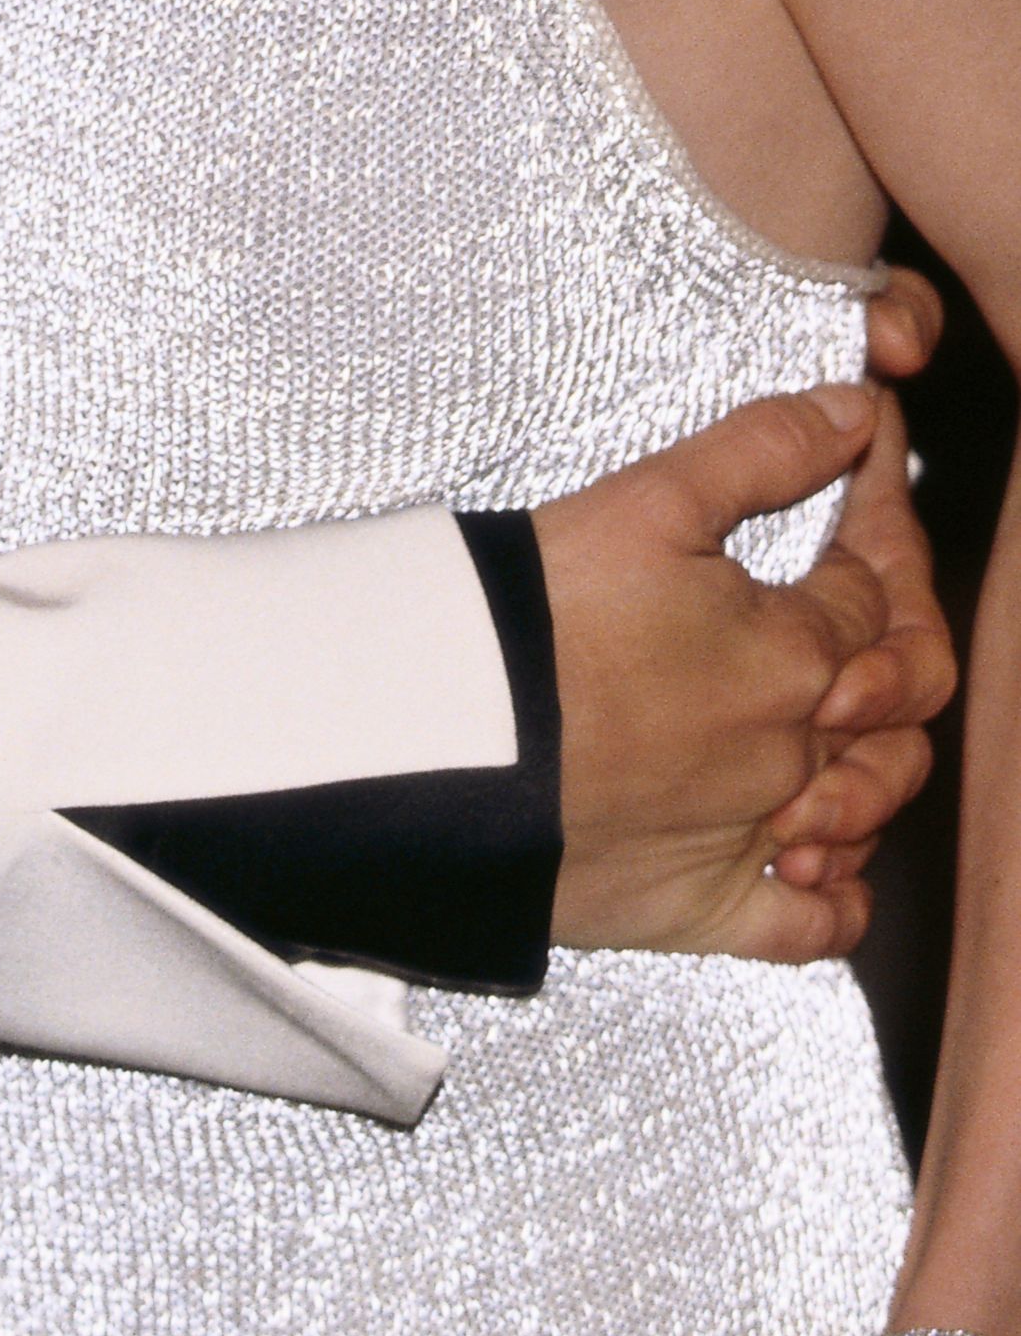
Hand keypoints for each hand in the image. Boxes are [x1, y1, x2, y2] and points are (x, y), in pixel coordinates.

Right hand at [538, 381, 952, 959]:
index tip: (848, 517)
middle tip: (847, 617)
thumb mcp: (647, 500)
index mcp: (793, 648)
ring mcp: (756, 836)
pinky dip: (836, 895)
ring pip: (872, 806)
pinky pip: (815, 925)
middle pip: (897, 699)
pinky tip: (816, 856)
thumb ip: (762, 450)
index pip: (875, 590)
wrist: (439, 738)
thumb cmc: (535, 610)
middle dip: (890, 650)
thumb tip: (858, 410)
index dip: (872, 541)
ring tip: (829, 725)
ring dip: (872, 761)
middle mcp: (794, 752)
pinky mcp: (707, 910)